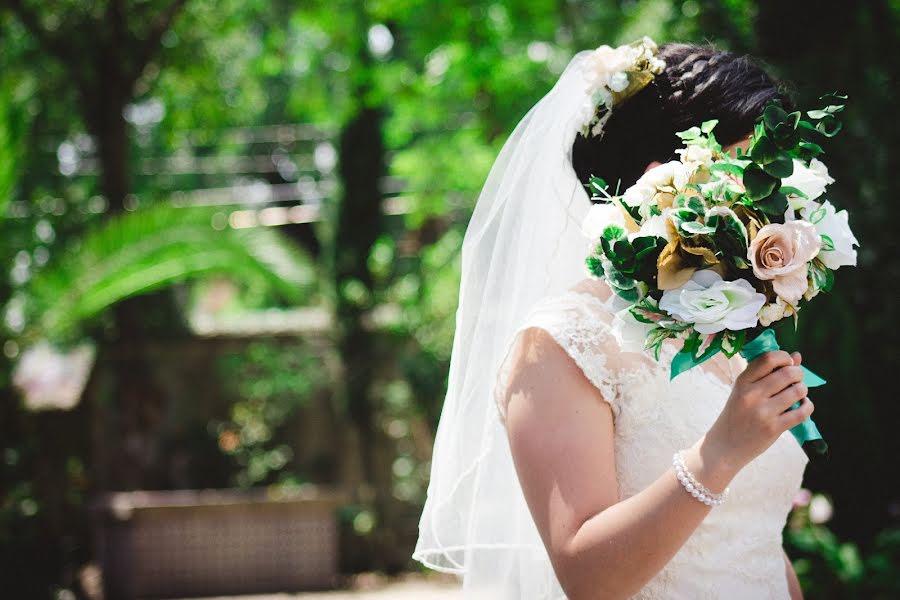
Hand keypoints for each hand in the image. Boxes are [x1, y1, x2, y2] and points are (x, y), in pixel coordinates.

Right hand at [706, 350, 813, 470]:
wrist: (725, 446)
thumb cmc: (737, 415)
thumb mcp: (744, 391)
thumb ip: (768, 373)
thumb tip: (797, 356)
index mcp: (742, 382)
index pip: (768, 358)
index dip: (784, 357)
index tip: (787, 362)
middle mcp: (752, 395)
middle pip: (787, 373)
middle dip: (798, 373)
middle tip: (796, 379)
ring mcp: (763, 412)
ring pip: (797, 391)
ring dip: (803, 390)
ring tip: (798, 393)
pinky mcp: (773, 428)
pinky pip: (802, 412)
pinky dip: (808, 406)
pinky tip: (803, 405)